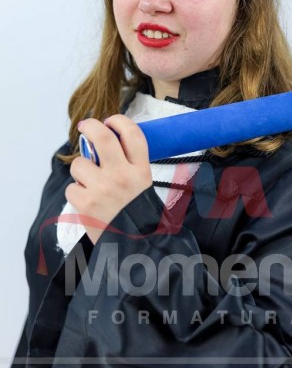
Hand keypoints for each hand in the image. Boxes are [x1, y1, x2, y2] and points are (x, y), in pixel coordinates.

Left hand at [65, 115, 152, 244]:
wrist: (135, 246)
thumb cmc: (138, 215)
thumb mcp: (143, 186)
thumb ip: (129, 164)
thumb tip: (104, 144)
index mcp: (141, 170)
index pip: (132, 134)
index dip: (119, 121)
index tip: (110, 121)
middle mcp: (123, 175)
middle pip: (103, 137)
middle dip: (90, 126)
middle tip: (85, 126)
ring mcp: (103, 188)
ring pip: (80, 164)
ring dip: (81, 170)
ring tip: (89, 182)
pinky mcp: (86, 202)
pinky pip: (72, 187)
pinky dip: (76, 193)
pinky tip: (87, 202)